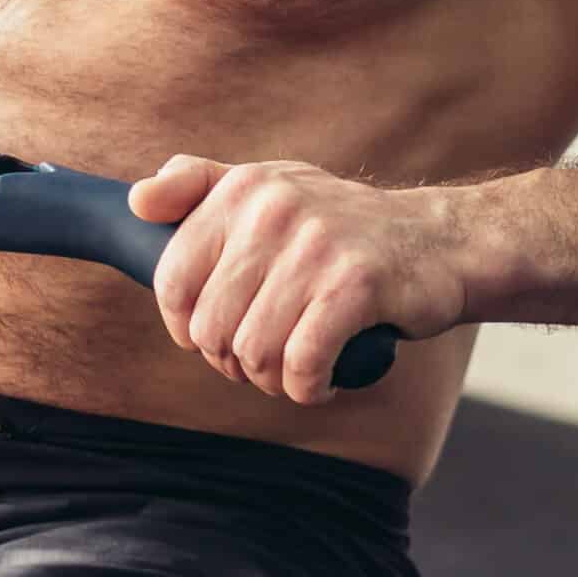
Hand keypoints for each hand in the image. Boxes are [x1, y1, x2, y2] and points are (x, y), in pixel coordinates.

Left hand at [130, 156, 463, 405]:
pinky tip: (322, 381)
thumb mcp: (271, 188)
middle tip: (268, 357)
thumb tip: (137, 201)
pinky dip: (308, 388)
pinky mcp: (355, 285)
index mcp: (243, 189)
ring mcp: (315, 246)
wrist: (440, 242)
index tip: (216, 335)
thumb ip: (200, 188)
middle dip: (233, 361)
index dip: (185, 327)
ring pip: (252, 352)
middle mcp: (273, 209)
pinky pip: (300, 364)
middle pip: (210, 328)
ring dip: (272, 380)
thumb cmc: (344, 228)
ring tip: (297, 367)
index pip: (171, 280)